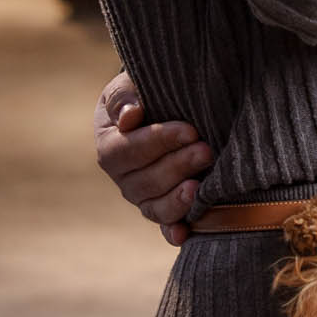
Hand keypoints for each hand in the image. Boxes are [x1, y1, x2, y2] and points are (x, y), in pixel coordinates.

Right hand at [94, 72, 210, 246]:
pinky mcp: (163, 207)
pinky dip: (172, 231)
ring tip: (201, 186)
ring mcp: (142, 195)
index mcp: (110, 143)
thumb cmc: (148, 90)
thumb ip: (125, 95)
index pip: (125, 149)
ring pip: (154, 206)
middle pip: (142, 181)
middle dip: (176, 166)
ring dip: (178, 199)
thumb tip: (129, 117)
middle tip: (206, 151)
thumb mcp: (132, 83)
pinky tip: (183, 233)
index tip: (190, 129)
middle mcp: (123, 176)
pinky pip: (164, 224)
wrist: (166, 105)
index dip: (157, 142)